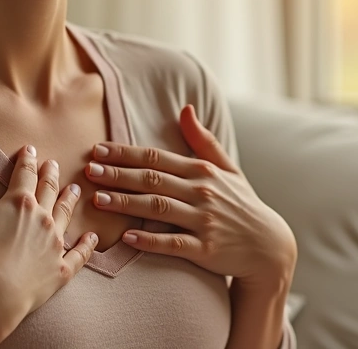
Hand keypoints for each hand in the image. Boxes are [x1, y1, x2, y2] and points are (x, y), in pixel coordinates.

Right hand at [0, 141, 98, 323]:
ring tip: (75, 189)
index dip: (27, 159)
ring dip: (69, 200)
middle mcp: (42, 218)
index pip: (25, 173)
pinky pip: (79, 254)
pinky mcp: (60, 269)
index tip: (30, 149)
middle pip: (49, 189)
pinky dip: (87, 245)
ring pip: (66, 215)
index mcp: (19, 202)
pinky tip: (93, 237)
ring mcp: (54, 244)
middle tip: (53, 164)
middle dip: (50, 174)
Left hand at [85, 105, 296, 285]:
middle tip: (89, 170)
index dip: (125, 153)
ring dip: (126, 203)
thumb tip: (185, 108)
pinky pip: (173, 243)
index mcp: (202, 171)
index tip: (98, 150)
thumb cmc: (241, 204)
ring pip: (158, 208)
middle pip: (152, 179)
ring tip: (98, 200)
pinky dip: (150, 240)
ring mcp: (204, 221)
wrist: (268, 246)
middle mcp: (202, 192)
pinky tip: (127, 236)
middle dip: (118, 174)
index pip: (156, 157)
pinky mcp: (206, 249)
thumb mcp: (228, 169)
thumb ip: (203, 140)